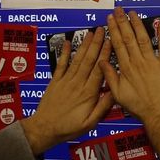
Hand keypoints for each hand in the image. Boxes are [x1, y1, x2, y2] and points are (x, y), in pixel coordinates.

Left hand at [22, 27, 113, 154]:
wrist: (44, 129)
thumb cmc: (69, 128)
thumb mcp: (91, 123)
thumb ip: (103, 107)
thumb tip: (114, 92)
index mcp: (88, 93)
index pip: (99, 70)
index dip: (105, 55)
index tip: (111, 42)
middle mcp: (77, 84)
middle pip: (89, 60)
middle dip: (96, 44)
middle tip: (102, 30)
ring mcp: (65, 81)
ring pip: (77, 60)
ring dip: (84, 45)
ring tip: (91, 32)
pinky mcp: (55, 81)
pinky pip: (61, 65)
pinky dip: (64, 53)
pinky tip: (67, 42)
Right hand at [99, 7, 159, 124]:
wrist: (158, 113)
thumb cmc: (140, 106)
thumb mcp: (118, 94)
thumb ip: (110, 77)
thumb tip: (101, 63)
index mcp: (126, 68)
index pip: (118, 44)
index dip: (113, 30)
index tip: (109, 20)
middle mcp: (138, 62)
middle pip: (128, 38)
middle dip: (122, 22)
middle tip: (119, 11)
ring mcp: (152, 61)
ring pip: (142, 38)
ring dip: (137, 24)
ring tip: (132, 13)